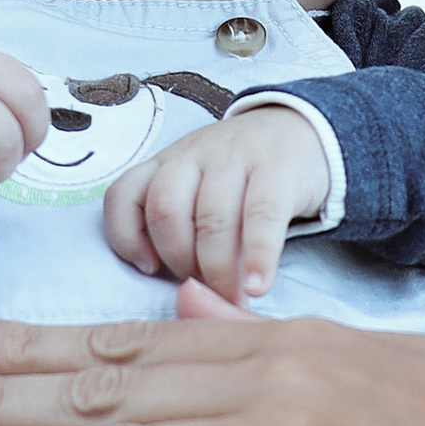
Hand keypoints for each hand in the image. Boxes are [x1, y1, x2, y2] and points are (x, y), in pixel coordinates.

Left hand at [102, 105, 327, 302]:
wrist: (300, 129)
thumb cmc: (241, 175)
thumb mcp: (198, 186)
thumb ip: (179, 224)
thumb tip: (179, 290)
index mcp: (166, 163)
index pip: (124, 195)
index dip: (126, 238)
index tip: (149, 270)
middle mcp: (193, 155)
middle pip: (166, 211)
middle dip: (179, 261)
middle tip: (202, 288)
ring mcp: (235, 158)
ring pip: (211, 218)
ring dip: (217, 268)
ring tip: (231, 295)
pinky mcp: (278, 169)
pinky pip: (262, 216)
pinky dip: (257, 257)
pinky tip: (256, 286)